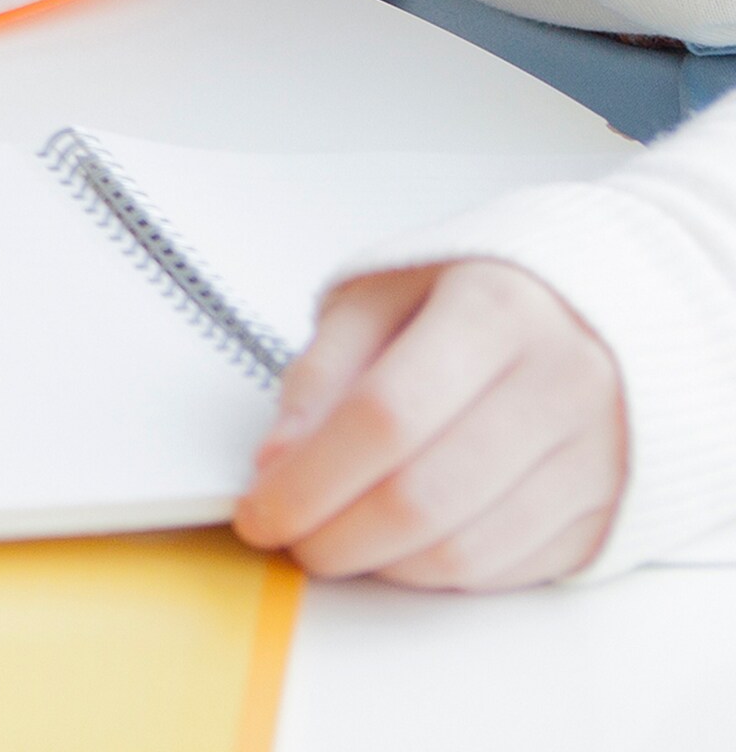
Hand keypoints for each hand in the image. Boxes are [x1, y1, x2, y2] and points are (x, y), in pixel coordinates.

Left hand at [232, 260, 626, 589]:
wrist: (606, 305)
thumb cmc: (476, 297)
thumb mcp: (381, 297)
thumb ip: (323, 374)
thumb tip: (276, 465)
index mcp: (497, 311)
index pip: (384, 417)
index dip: (307, 480)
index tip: (257, 511)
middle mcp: (564, 383)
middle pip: (421, 497)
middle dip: (331, 537)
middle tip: (287, 538)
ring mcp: (599, 454)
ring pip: (463, 551)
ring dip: (377, 564)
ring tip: (335, 539)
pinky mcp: (611, 509)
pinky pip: (506, 569)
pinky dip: (435, 572)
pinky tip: (401, 543)